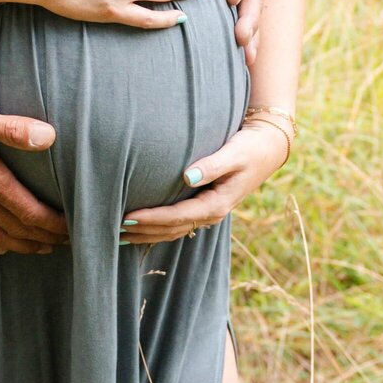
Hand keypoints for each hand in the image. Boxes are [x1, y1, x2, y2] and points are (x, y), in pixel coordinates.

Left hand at [118, 120, 288, 246]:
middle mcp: (212, 213)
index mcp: (217, 204)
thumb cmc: (249, 147)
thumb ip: (212, 164)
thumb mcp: (234, 153)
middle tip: (114, 229)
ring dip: (148, 234)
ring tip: (120, 234)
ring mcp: (209, 212)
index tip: (128, 217)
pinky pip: (179, 224)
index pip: (178, 216)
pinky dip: (159, 228)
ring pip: (174, 230)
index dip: (152, 219)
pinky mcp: (205, 207)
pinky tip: (141, 227)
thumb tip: (188, 176)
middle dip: (144, 231)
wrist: (268, 149)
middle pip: (172, 229)